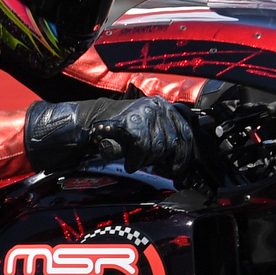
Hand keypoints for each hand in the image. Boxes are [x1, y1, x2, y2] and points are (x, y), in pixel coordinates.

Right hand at [24, 96, 195, 176]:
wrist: (90, 123)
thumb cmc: (119, 130)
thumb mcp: (148, 129)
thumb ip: (164, 137)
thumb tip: (181, 159)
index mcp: (164, 106)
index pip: (185, 133)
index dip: (183, 155)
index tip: (178, 168)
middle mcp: (158, 106)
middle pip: (172, 143)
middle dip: (160, 158)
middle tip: (147, 162)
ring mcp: (145, 113)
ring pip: (158, 147)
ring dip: (146, 159)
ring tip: (135, 159)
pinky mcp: (132, 122)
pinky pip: (142, 148)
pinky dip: (136, 160)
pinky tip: (130, 162)